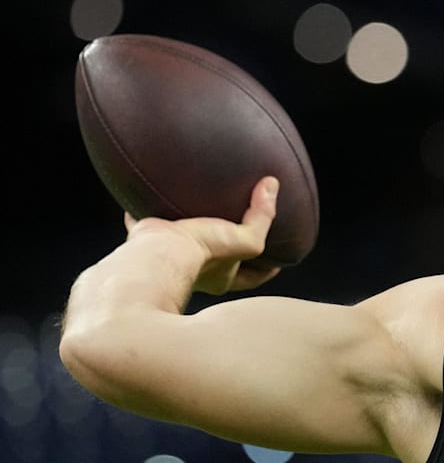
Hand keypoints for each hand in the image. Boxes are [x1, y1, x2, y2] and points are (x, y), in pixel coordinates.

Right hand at [123, 176, 281, 294]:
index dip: (265, 270)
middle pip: (216, 259)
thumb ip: (262, 217)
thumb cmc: (203, 254)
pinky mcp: (147, 238)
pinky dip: (146, 212)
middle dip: (224, 245)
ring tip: (196, 207)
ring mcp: (168, 255)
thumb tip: (271, 185)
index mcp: (221, 276)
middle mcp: (195, 270)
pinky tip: (151, 196)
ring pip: (182, 242)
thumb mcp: (247, 240)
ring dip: (188, 228)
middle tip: (233, 228)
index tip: (277, 263)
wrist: (156, 255)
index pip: (251, 277)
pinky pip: (146, 223)